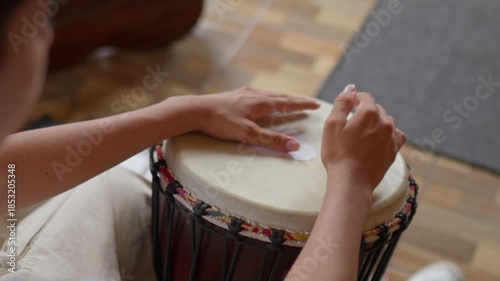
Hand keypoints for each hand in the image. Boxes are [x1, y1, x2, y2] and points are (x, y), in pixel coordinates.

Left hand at [191, 86, 319, 151]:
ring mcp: (245, 94)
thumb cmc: (220, 121)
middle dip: (296, 100)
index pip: (288, 102)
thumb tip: (295, 146)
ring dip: (283, 98)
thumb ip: (271, 140)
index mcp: (261, 103)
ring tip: (290, 100)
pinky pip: (258, 95)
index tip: (317, 104)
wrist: (195, 110)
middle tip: (310, 102)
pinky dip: (268, 98)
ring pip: (270, 95)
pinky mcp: (235, 96)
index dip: (303, 104)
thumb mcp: (247, 134)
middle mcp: (255, 95)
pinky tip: (263, 100)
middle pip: (281, 96)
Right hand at [321, 84, 405, 191]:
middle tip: (350, 125)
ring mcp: (392, 137)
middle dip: (364, 112)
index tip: (346, 109)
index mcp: (369, 113)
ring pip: (386, 121)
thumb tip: (351, 88)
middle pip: (375, 108)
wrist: (351, 181)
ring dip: (375, 123)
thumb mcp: (332, 124)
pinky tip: (377, 141)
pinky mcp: (394, 150)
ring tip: (361, 135)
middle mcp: (385, 122)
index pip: (364, 97)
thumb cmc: (338, 153)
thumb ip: (342, 102)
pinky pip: (395, 135)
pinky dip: (387, 135)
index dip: (353, 100)